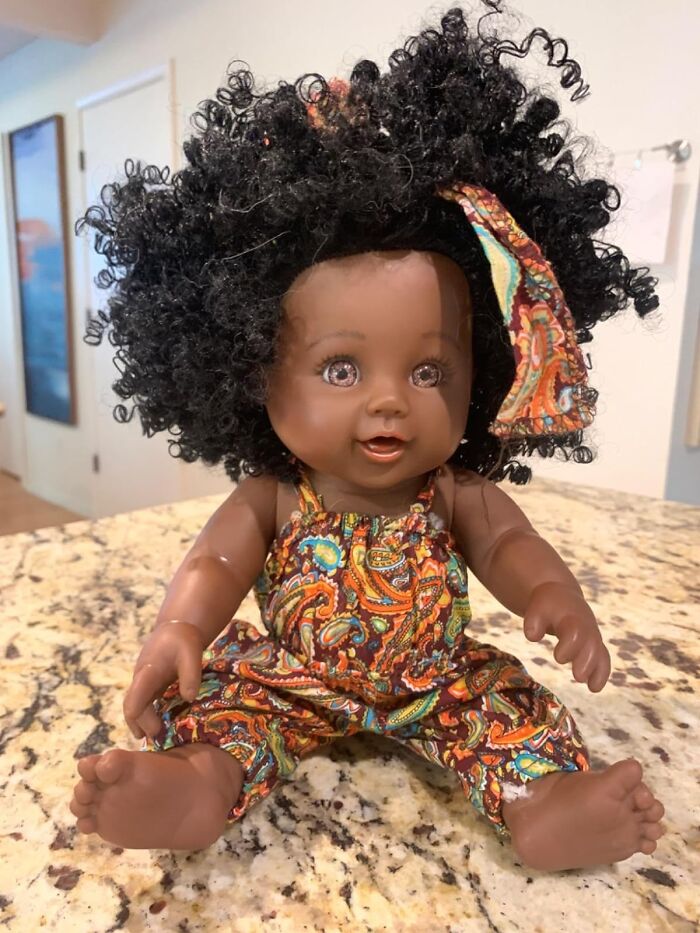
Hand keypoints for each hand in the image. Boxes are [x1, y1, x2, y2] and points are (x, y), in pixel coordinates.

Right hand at [123, 621, 205, 739]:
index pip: (134, 700)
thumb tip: (189, 698)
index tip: (154, 731)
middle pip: (131, 707)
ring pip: (135, 706)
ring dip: (141, 723)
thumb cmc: (183, 639)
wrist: (175, 628)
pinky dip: (147, 717)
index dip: (140, 719)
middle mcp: (140, 680)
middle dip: (139, 725)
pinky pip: (143, 704)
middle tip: (155, 741)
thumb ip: (190, 675)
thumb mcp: (191, 652)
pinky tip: (159, 729)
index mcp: (147, 673)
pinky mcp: (149, 686)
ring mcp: (143, 683)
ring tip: (154, 741)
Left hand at [523, 582, 610, 692]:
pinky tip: (594, 688)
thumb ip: (533, 621)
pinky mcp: (595, 644)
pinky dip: (601, 673)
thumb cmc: (547, 607)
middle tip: (578, 677)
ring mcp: (592, 635)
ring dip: (597, 670)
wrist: (561, 597)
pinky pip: (603, 659)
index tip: (559, 658)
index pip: (576, 632)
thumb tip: (533, 636)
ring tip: (592, 687)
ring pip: (600, 652)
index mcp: (571, 617)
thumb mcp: (537, 609)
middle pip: (592, 644)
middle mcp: (586, 626)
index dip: (570, 647)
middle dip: (587, 662)